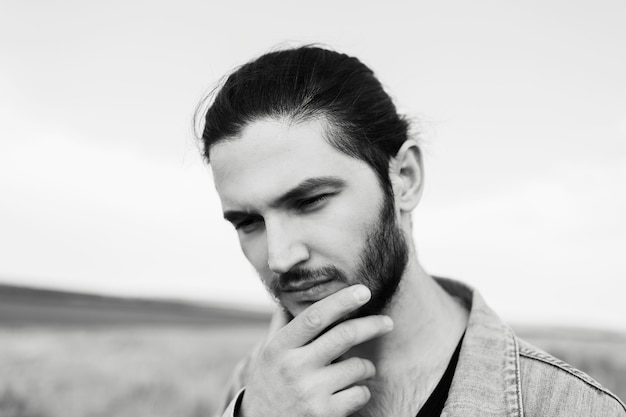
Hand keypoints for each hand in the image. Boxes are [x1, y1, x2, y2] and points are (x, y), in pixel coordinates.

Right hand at [239, 285, 393, 416]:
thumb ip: (281, 324)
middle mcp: (294, 367)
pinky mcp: (324, 414)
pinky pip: (360, 393)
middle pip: (344, 336)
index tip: (363, 291)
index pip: (314, 317)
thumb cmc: (269, 384)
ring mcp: (310, 392)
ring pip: (357, 367)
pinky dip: (363, 390)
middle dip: (372, 325)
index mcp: (280, 347)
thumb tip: (292, 293)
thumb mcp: (268, 353)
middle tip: (387, 322)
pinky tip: (353, 390)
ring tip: (362, 368)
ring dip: (367, 366)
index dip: (341, 301)